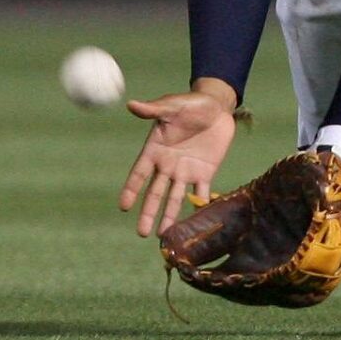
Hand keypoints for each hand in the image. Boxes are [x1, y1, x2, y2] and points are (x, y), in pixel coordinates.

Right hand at [118, 79, 237, 236]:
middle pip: (155, 193)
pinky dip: (198, 207)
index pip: (139, 174)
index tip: (123, 207)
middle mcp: (168, 165)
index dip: (131, 190)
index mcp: (155, 150)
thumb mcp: (172, 106)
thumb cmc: (190, 104)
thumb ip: (153, 110)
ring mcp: (186, 171)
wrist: (217, 107)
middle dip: (148, 212)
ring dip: (169, 216)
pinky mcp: (205, 173)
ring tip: (163, 235)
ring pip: (175, 199)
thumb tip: (131, 105)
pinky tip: (194, 224)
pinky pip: (200, 193)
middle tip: (142, 233)